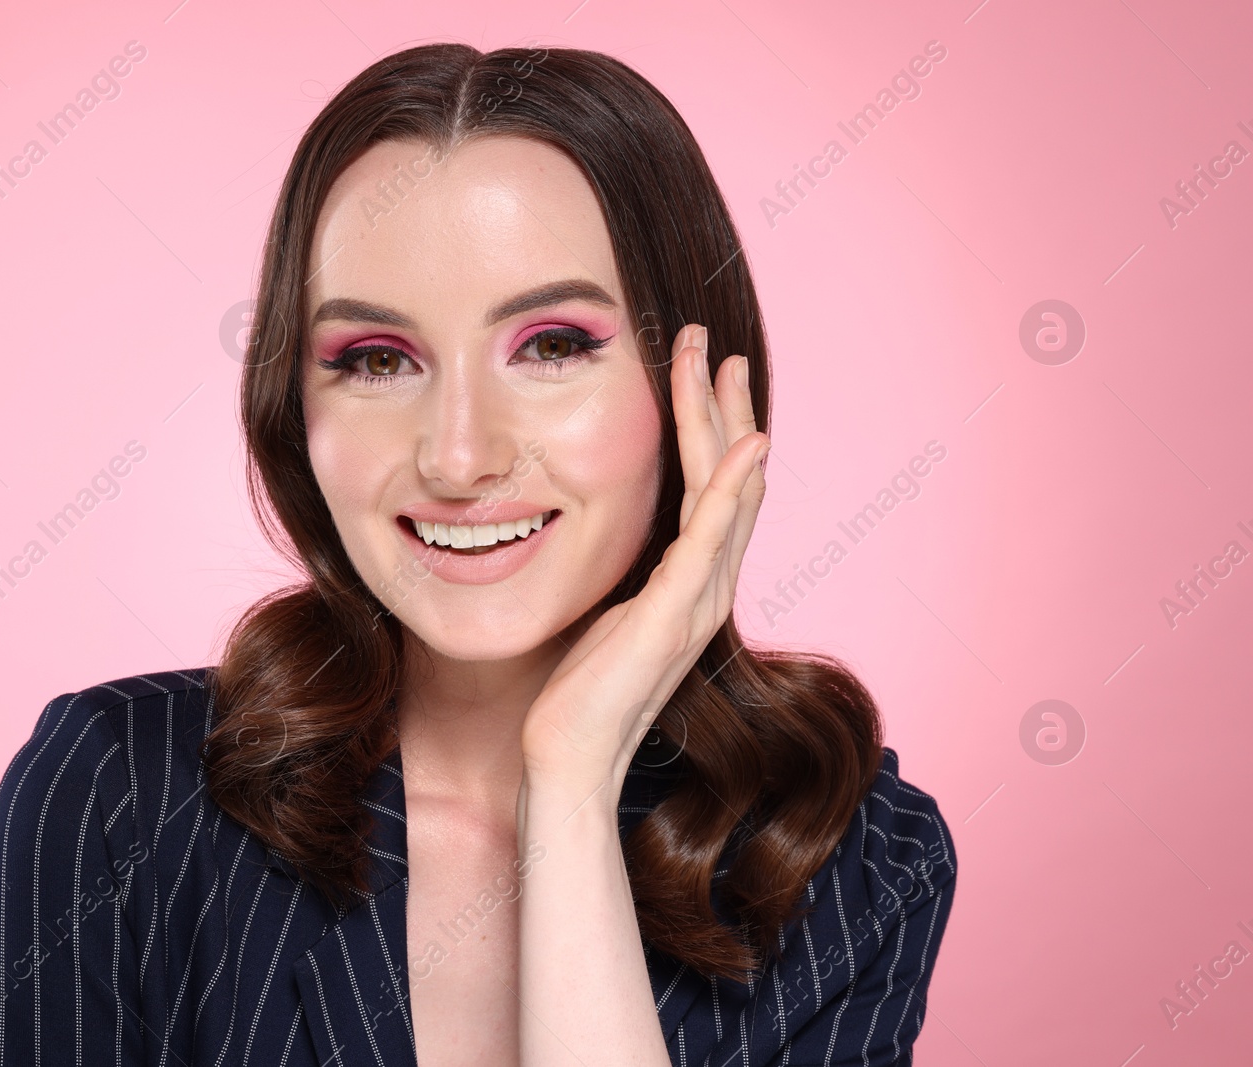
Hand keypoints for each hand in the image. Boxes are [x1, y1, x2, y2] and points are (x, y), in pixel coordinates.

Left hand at [519, 323, 768, 788]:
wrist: (569, 757)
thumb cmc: (578, 693)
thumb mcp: (605, 614)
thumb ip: (628, 578)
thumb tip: (614, 540)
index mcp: (688, 583)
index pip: (711, 490)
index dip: (710, 428)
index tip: (703, 373)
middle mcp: (706, 587)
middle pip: (731, 478)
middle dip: (721, 406)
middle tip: (713, 343)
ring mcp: (697, 601)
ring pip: (728, 492)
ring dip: (724, 421)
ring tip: (721, 361)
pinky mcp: (674, 614)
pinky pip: (712, 538)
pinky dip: (730, 488)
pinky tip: (745, 444)